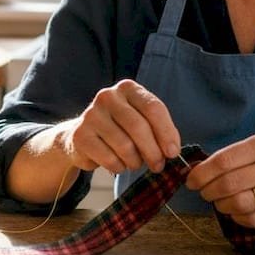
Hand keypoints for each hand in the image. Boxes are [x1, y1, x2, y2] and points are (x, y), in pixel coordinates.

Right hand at [55, 79, 180, 173]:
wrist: (85, 137)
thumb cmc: (121, 129)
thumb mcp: (142, 121)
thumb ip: (160, 130)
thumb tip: (173, 150)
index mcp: (128, 88)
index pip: (153, 108)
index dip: (166, 132)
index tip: (173, 153)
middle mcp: (108, 97)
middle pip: (139, 127)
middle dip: (153, 152)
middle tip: (158, 165)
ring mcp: (91, 115)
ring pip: (125, 146)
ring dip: (135, 162)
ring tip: (134, 162)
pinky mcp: (80, 135)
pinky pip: (109, 159)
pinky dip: (119, 167)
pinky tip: (118, 163)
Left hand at [185, 133, 254, 226]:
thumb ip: (238, 155)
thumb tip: (201, 170)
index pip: (223, 161)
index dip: (201, 173)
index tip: (191, 180)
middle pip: (228, 184)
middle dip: (208, 191)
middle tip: (204, 193)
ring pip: (238, 204)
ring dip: (221, 206)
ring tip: (219, 202)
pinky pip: (253, 219)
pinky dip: (237, 218)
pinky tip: (236, 212)